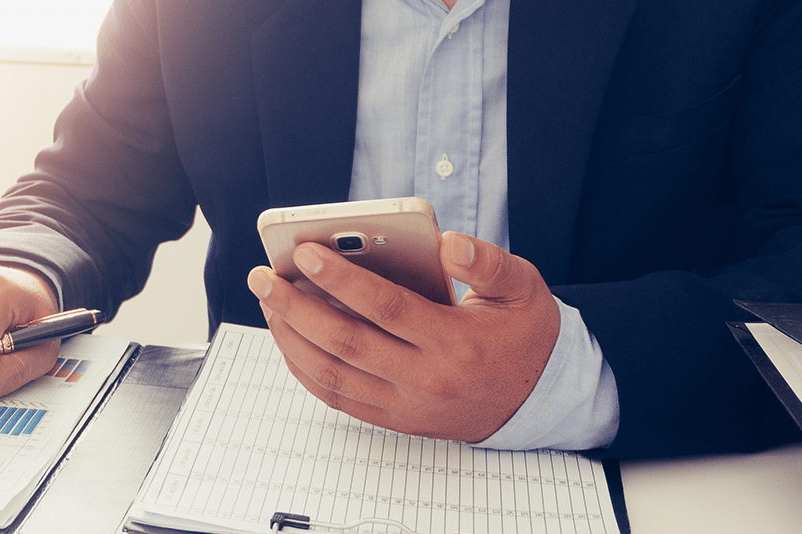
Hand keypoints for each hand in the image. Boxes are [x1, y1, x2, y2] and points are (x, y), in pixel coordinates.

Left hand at [246, 231, 559, 441]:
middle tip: (263, 276)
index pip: (387, 307)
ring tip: (268, 301)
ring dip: (290, 337)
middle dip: (296, 307)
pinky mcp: (394, 420)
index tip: (304, 252)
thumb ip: (487, 261)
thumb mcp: (522, 287)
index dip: (341, 280)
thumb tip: (447, 242)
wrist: (538, 399)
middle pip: (346, 342)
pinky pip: (336, 397)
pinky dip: (304, 368)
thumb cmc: (522, 332)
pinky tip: (287, 337)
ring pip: (332, 374)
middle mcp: (427, 380)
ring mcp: (407, 406)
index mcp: (457, 343)